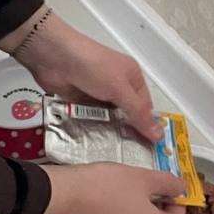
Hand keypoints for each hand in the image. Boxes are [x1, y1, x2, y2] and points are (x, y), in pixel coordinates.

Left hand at [0, 10, 162, 141]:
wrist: (53, 57)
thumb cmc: (92, 65)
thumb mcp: (120, 88)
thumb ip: (138, 113)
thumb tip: (159, 133)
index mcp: (131, 77)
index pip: (145, 106)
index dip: (147, 126)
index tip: (149, 149)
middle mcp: (116, 85)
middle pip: (126, 114)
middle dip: (127, 131)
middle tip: (131, 156)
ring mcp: (97, 94)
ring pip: (108, 119)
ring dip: (108, 132)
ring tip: (113, 155)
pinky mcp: (80, 102)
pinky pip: (90, 120)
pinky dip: (91, 129)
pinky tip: (94, 146)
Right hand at [42, 163, 186, 213]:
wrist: (65, 196)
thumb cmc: (103, 187)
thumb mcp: (143, 177)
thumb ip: (168, 182)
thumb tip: (179, 187)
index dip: (178, 202)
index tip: (172, 188)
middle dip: (157, 205)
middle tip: (149, 184)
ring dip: (138, 210)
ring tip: (127, 188)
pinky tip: (110, 197)